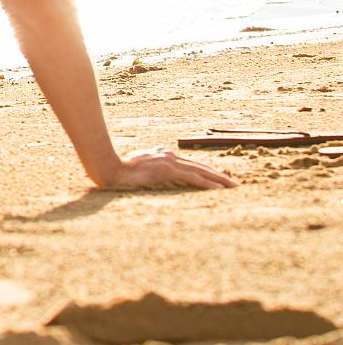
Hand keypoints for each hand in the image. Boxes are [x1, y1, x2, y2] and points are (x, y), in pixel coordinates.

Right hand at [95, 148, 235, 189]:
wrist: (110, 168)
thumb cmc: (120, 169)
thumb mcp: (139, 164)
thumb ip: (152, 163)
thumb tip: (157, 163)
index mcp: (164, 155)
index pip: (191, 165)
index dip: (207, 172)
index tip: (220, 180)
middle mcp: (169, 155)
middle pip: (200, 167)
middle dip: (218, 176)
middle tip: (234, 184)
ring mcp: (169, 162)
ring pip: (200, 172)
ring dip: (218, 180)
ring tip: (232, 187)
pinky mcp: (167, 170)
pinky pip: (192, 178)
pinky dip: (206, 184)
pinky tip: (218, 189)